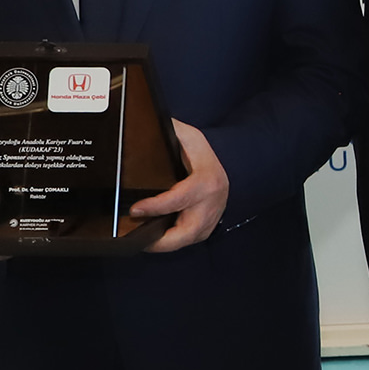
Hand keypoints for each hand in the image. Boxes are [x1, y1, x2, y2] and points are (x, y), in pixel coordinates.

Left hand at [129, 119, 228, 251]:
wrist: (233, 164)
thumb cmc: (203, 152)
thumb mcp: (189, 136)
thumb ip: (169, 131)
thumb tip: (143, 124)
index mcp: (205, 182)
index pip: (178, 199)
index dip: (156, 207)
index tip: (135, 210)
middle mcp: (211, 205)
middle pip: (186, 233)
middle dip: (160, 242)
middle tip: (136, 240)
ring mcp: (211, 219)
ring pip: (186, 241)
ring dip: (163, 244)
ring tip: (140, 241)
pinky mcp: (208, 228)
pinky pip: (187, 240)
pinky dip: (171, 241)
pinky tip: (154, 238)